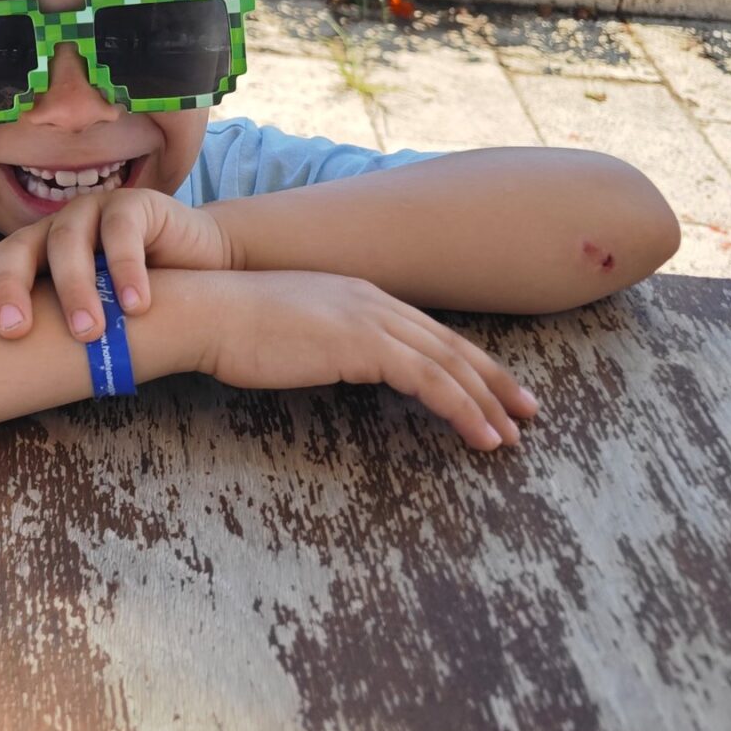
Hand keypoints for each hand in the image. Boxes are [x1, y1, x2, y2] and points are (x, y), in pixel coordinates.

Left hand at [0, 186, 234, 340]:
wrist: (201, 270)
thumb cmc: (131, 300)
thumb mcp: (88, 313)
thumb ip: (53, 328)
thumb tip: (3, 381)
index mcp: (34, 252)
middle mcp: (55, 228)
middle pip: (18, 249)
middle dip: (10, 288)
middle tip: (12, 330)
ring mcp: (92, 211)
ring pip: (68, 242)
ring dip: (76, 289)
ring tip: (88, 332)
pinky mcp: (134, 205)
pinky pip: (122, 235)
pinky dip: (126, 269)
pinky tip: (136, 304)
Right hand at [191, 270, 538, 450]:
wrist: (203, 311)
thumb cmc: (229, 327)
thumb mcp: (288, 329)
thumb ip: (322, 342)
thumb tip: (336, 363)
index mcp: (355, 294)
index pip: (426, 330)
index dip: (466, 361)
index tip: (492, 388)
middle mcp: (371, 300)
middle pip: (450, 344)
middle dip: (494, 380)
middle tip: (527, 412)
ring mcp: (369, 319)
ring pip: (449, 364)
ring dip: (487, 402)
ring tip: (510, 436)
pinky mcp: (363, 345)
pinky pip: (431, 381)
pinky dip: (463, 409)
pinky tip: (481, 435)